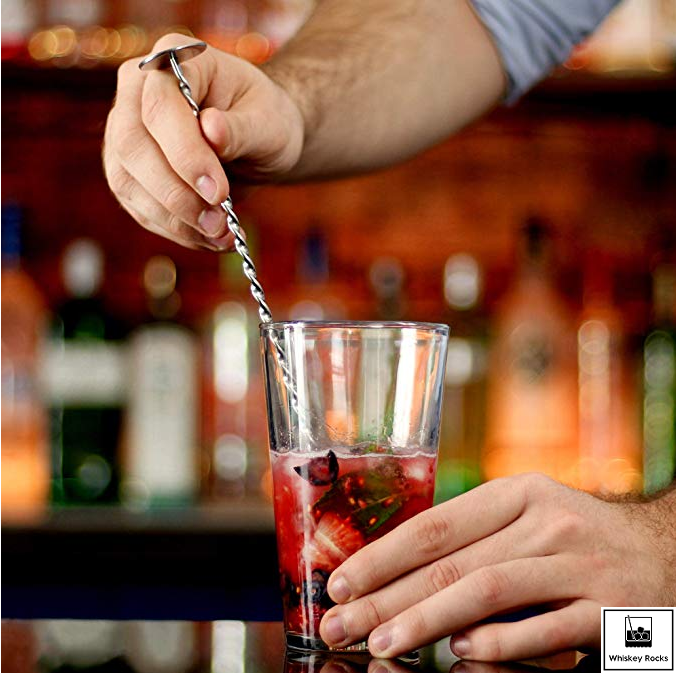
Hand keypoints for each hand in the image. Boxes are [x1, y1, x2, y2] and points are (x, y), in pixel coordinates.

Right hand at [103, 34, 303, 250]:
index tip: (218, 192)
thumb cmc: (266, 120)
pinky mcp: (129, 173)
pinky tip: (207, 237)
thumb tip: (211, 130)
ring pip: (128, 183)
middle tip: (218, 222)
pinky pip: (140, 207)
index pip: (159, 107)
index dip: (185, 154)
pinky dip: (175, 229)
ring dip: (175, 219)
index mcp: (172, 59)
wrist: (259, 140)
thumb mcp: (269, 121)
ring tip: (219, 235)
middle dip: (176, 194)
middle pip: (132, 146)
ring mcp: (126, 133)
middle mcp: (137, 91)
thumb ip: (242, 127)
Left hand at [319, 473, 675, 660]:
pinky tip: (459, 655)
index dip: (383, 555)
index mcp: (518, 493)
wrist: (670, 552)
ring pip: (487, 590)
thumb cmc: (579, 539)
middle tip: (340, 624)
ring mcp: (578, 563)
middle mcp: (546, 521)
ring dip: (426, 620)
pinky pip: (544, 628)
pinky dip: (498, 642)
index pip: (436, 525)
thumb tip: (400, 575)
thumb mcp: (530, 519)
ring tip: (381, 643)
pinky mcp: (610, 609)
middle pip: (451, 562)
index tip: (340, 582)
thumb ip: (477, 540)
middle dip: (387, 595)